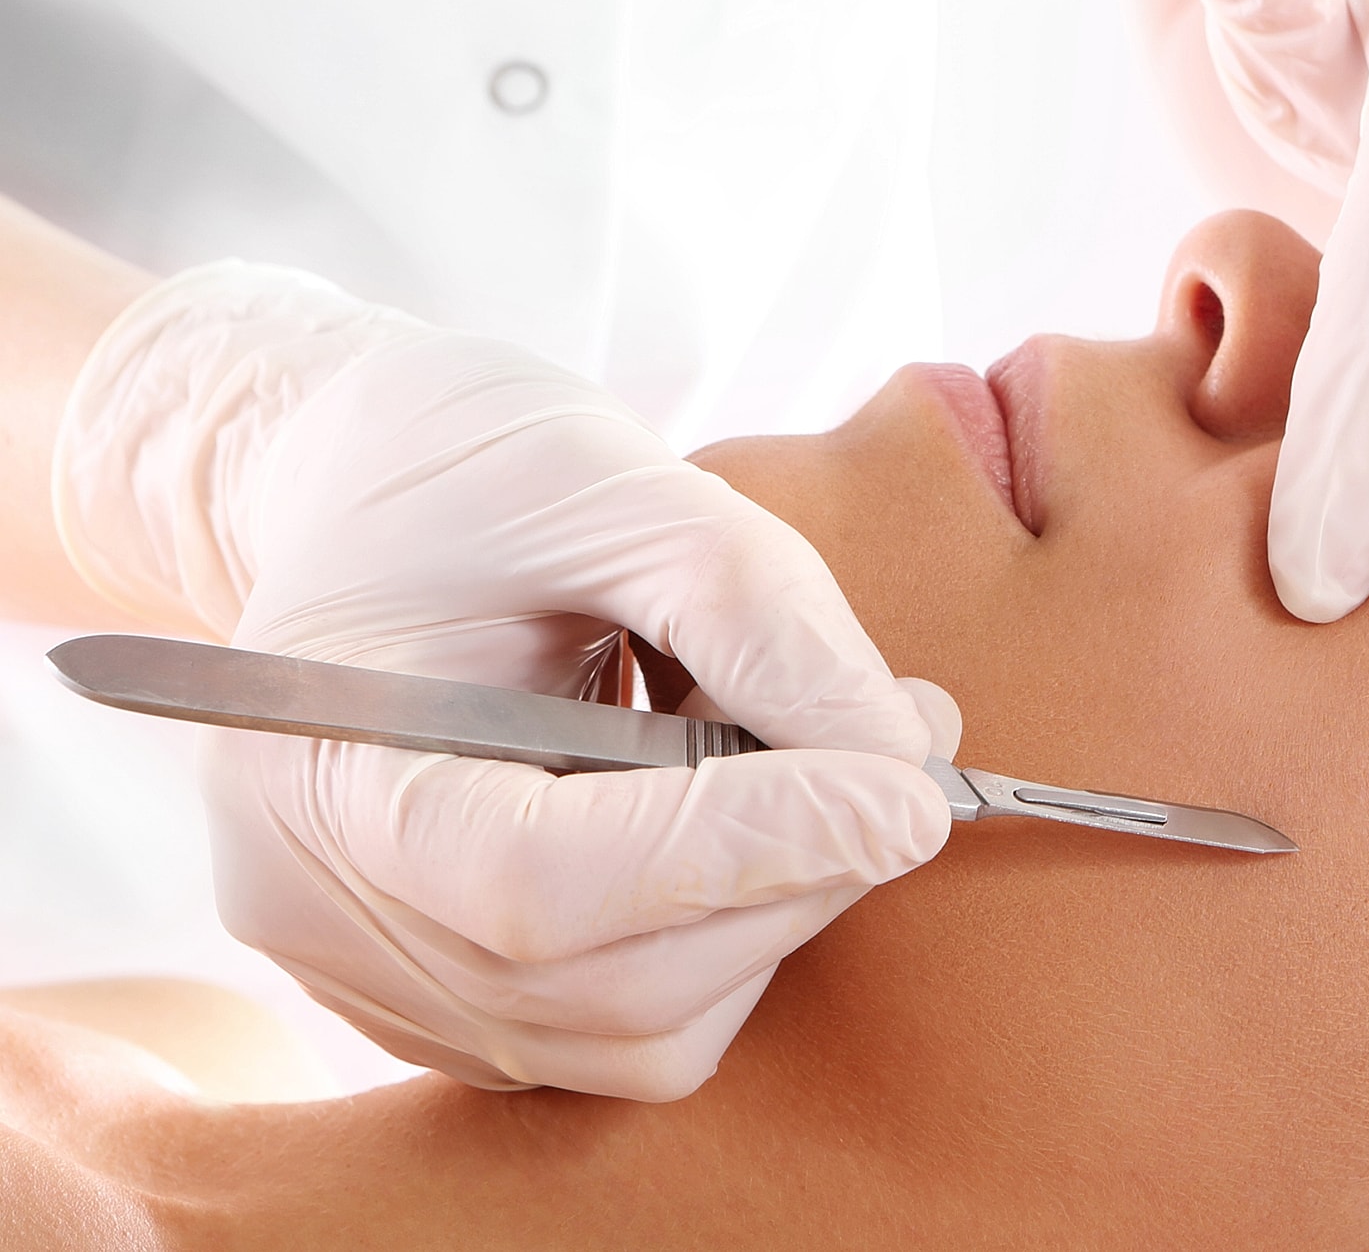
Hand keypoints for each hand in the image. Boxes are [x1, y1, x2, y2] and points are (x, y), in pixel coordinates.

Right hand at [55, 263, 954, 1099]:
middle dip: (795, 875)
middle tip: (901, 748)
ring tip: (781, 749)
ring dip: (773, 904)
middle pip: (613, 983)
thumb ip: (762, 619)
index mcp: (321, 768)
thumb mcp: (616, 482)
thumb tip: (901, 759)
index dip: (744, 848)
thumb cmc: (465, 472)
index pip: (543, 879)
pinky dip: (728, 930)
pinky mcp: (460, 1009)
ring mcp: (388, 983)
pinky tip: (721, 806)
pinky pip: (640, 1027)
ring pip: (648, 1032)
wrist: (366, 504)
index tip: (912, 797)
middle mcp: (327, 915)